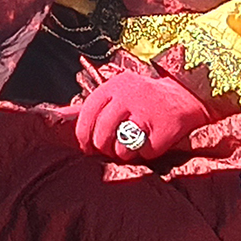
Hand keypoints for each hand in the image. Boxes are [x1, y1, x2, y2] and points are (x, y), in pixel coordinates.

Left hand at [72, 64, 207, 162]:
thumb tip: (55, 115)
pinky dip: (145, 153)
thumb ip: (89, 105)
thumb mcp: (116, 92)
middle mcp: (128, 96)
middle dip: (102, 147)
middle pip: (101, 134)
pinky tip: (151, 141)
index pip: (87, 114)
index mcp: (114, 86)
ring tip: (132, 143)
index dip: (83, 135)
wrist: (185, 96)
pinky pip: (143, 154)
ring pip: (120, 148)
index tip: (86, 147)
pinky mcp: (163, 131)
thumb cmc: (142, 98)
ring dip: (123, 153)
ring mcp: (146, 113)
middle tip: (108, 149)